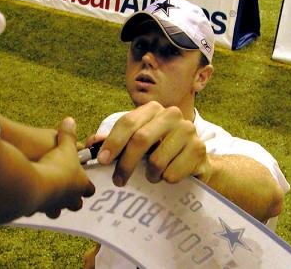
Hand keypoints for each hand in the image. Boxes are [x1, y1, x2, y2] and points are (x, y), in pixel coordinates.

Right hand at [35, 117, 94, 217]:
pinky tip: (31, 197)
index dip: (87, 184)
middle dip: (72, 198)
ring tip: (48, 194)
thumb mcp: (64, 146)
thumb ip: (68, 135)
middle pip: (76, 205)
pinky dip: (36, 205)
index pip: (90, 189)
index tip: (84, 179)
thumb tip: (70, 121)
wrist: (32, 183)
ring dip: (54, 204)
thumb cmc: (55, 165)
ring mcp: (54, 206)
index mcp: (80, 184)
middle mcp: (69, 199)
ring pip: (57, 211)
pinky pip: (37, 211)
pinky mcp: (37, 210)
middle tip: (66, 188)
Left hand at [96, 101, 210, 185]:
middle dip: (125, 164)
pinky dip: (165, 180)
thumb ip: (115, 141)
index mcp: (153, 109)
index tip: (102, 161)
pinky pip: (171, 173)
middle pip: (140, 139)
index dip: (113, 142)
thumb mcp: (137, 142)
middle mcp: (172, 114)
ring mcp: (188, 130)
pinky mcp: (199, 149)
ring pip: (156, 161)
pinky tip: (168, 175)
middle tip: (118, 180)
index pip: (128, 122)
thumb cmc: (161, 150)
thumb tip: (91, 144)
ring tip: (152, 175)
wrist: (195, 160)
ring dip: (149, 175)